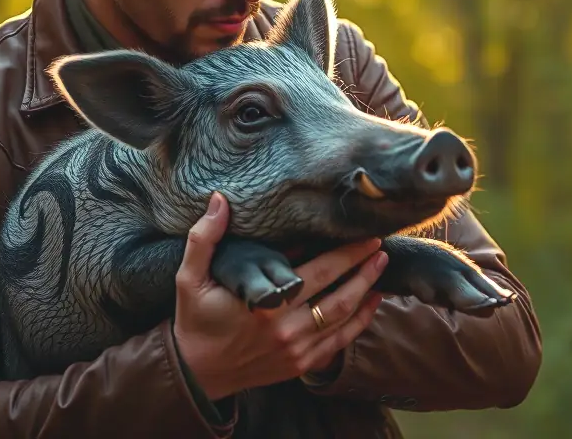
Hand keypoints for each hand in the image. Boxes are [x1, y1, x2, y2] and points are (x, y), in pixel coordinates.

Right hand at [172, 192, 387, 400]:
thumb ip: (204, 238)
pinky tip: (371, 303)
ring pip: (344, 319)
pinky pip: (339, 342)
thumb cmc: (196, 320)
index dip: (347, 254)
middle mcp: (287, 329)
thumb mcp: (190, 277)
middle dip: (364, 268)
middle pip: (340, 295)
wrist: (196, 372)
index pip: (319, 273)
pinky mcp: (300, 365)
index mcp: (266, 305)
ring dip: (367, 292)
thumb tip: (219, 201)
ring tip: (381, 268)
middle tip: (380, 245)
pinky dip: (360, 322)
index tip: (365, 235)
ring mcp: (297, 351)